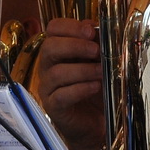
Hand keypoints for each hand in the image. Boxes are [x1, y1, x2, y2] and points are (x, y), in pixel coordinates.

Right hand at [35, 18, 105, 149]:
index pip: (53, 29)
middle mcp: (48, 67)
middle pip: (49, 47)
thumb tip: (101, 30)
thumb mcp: (100, 63)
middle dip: (74, 46)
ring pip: (56, 73)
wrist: (96, 122)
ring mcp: (48, 88)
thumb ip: (98, 45)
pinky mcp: (54, 107)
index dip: (71, 27)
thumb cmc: (96, 90)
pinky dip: (80, 89)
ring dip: (82, 70)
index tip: (91, 31)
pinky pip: (61, 95)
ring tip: (101, 72)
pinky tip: (95, 87)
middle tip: (95, 50)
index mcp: (59, 51)